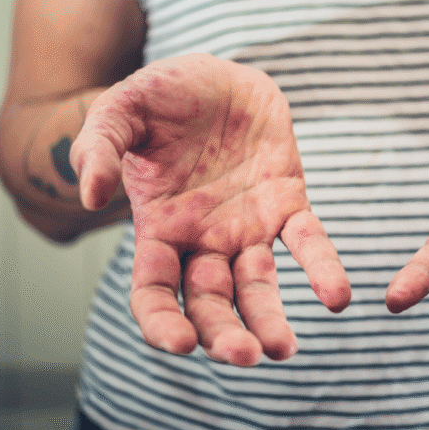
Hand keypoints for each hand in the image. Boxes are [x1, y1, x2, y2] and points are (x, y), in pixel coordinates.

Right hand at [70, 54, 350, 364]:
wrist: (215, 73)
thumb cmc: (161, 95)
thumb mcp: (121, 111)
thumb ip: (100, 148)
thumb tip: (91, 196)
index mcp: (158, 228)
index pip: (153, 292)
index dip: (161, 322)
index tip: (180, 344)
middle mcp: (202, 239)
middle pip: (210, 302)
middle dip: (223, 335)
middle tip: (245, 356)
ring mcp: (246, 226)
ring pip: (257, 286)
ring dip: (269, 320)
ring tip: (283, 350)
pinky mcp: (286, 202)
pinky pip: (308, 242)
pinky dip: (322, 269)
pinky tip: (337, 297)